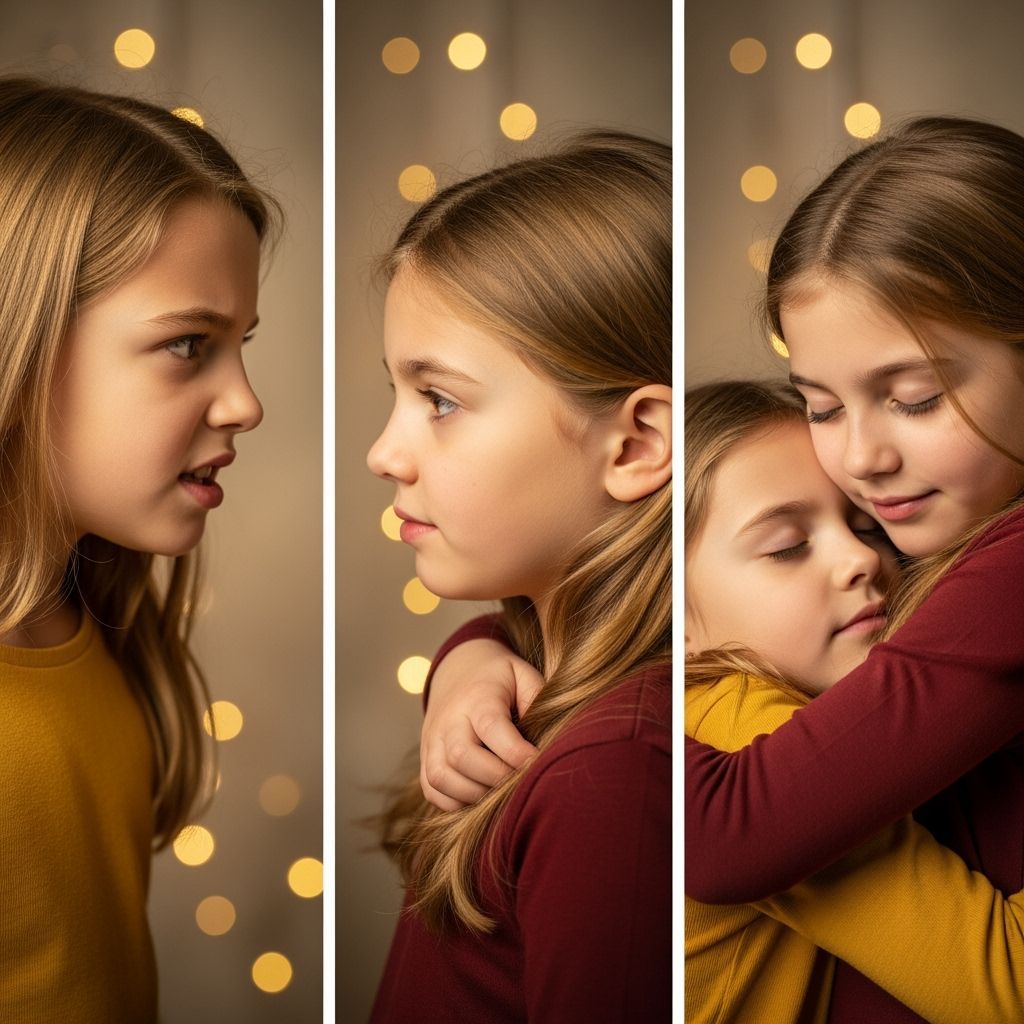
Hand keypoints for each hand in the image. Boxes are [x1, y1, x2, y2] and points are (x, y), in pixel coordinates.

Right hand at [421, 638, 542, 810]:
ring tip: (501, 791)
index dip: (516, 752)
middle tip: (520, 782)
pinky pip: (432, 790)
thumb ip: (536, 699)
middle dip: (495, 778)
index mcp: (477, 697)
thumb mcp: (523, 675)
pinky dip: (454, 802)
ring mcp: (432, 740)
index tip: (538, 763)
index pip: (491, 727)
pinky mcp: (425, 757)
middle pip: (461, 756)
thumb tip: (543, 736)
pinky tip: (480, 795)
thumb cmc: (500, 678)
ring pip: (440, 777)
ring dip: (474, 794)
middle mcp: (449, 719)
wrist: (459, 669)